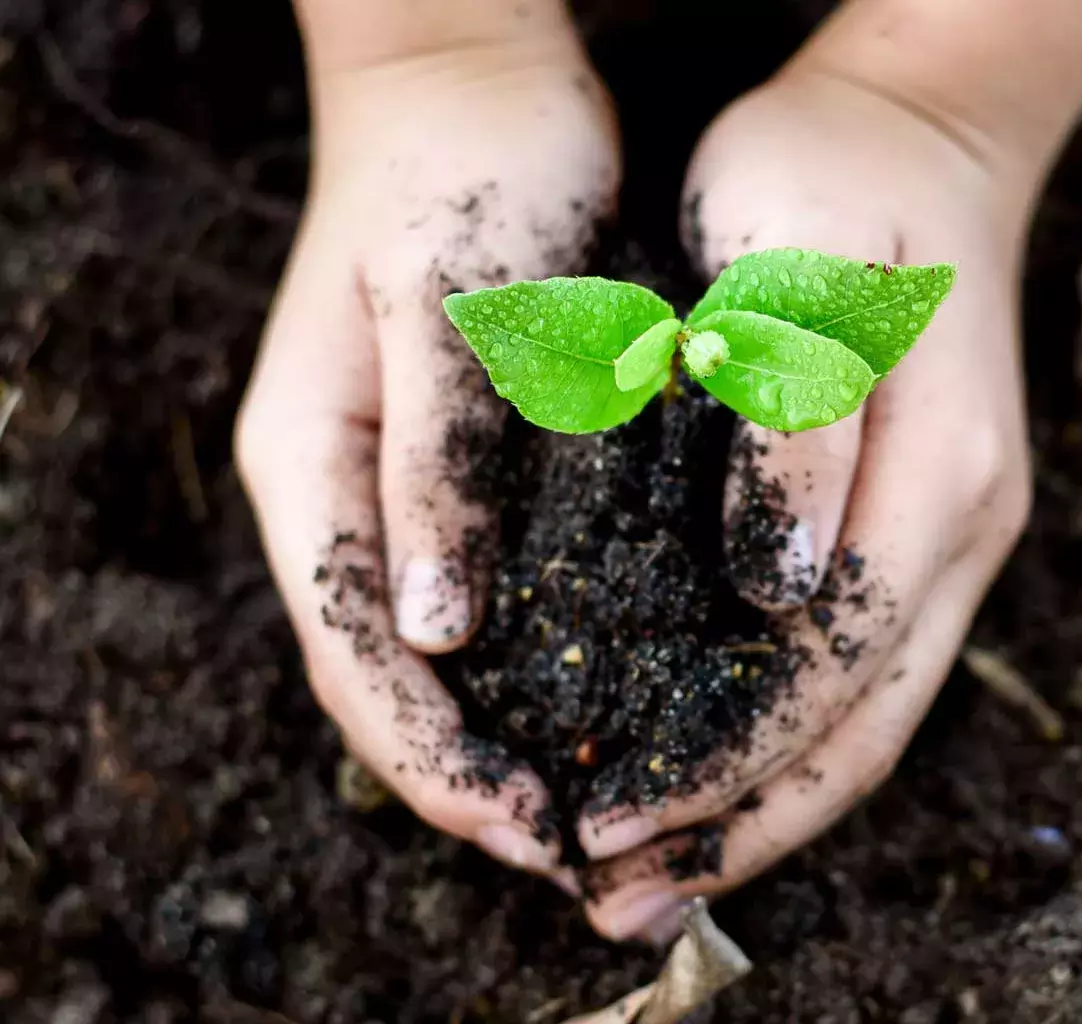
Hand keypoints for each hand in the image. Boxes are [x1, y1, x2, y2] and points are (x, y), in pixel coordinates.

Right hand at [235, 40, 616, 876]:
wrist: (477, 79)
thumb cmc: (467, 178)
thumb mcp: (454, 319)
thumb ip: (441, 469)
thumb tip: (431, 632)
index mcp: (311, 472)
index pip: (356, 661)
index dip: (435, 762)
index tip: (532, 828)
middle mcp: (345, 494)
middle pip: (386, 679)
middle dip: (466, 776)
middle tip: (572, 849)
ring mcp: (398, 481)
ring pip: (434, 649)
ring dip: (498, 734)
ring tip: (590, 802)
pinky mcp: (463, 461)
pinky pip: (484, 593)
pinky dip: (533, 659)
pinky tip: (606, 693)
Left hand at [574, 69, 1034, 941]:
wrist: (925, 129)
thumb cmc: (830, 178)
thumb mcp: (790, 269)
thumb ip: (793, 433)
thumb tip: (776, 593)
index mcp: (937, 475)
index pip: (830, 668)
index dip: (723, 764)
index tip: (608, 822)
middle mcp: (965, 526)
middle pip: (866, 728)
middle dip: (744, 828)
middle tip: (617, 900)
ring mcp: (961, 529)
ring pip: (876, 715)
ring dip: (773, 808)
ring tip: (663, 878)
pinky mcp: (932, 521)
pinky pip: (869, 666)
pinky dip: (796, 740)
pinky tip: (725, 770)